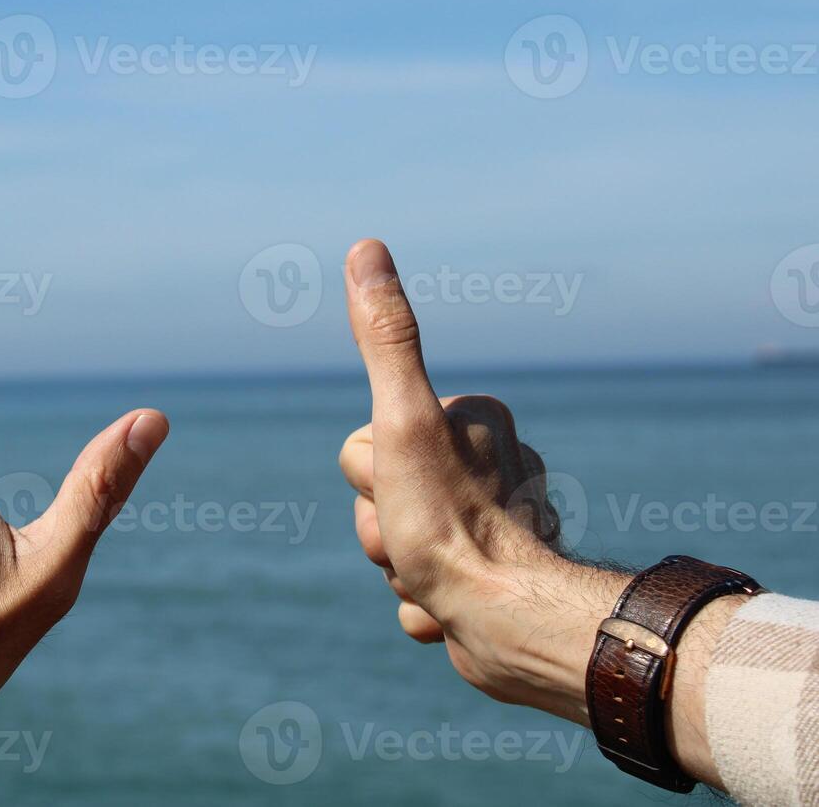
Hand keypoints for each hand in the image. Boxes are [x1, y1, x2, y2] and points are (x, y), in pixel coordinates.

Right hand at [336, 239, 732, 787]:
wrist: (507, 626)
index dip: (370, 474)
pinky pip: (427, 588)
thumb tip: (366, 247)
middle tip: (414, 539)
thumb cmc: (449, 522)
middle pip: (380, 492)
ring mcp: (492, 523)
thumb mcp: (403, 422)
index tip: (406, 490)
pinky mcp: (491, 581)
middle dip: (381, 527)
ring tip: (434, 578)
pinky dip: (426, 604)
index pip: (367, 440)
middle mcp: (490, 463)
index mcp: (472, 419)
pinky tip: (449, 607)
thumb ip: (386, 339)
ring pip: (396, 541)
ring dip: (400, 569)